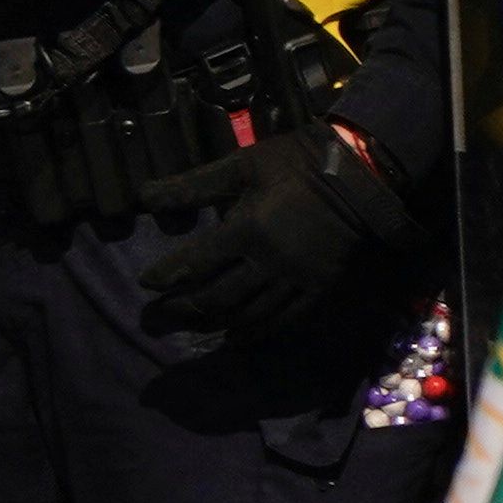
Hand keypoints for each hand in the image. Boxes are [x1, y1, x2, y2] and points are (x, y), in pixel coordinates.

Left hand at [139, 123, 415, 332]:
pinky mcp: (320, 288)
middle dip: (183, 309)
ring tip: (192, 328)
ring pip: (248, 314)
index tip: (146, 283)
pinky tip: (237, 338)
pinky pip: (284, 320)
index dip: (166, 276)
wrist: (362, 173)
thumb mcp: (241, 166)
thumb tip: (141, 197)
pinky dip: (257, 332)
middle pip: (217, 297)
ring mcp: (296, 280)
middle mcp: (268, 263)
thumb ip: (192, 186)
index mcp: (246, 231)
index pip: (195, 264)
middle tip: (157, 317)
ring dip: (216, 324)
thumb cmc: (295, 164)